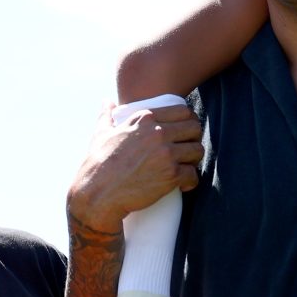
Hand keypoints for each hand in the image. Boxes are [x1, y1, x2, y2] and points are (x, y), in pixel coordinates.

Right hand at [68, 102, 202, 232]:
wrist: (98, 194)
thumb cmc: (98, 164)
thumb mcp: (101, 134)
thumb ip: (106, 116)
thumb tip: (106, 102)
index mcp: (145, 118)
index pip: (183, 111)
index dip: (188, 122)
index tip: (185, 133)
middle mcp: (158, 132)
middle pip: (194, 128)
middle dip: (193, 139)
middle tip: (186, 151)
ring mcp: (166, 154)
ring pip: (198, 150)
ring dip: (193, 160)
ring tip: (185, 167)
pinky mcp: (171, 175)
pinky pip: (194, 174)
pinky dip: (190, 182)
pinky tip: (183, 185)